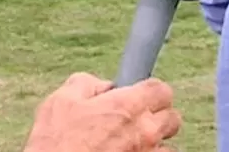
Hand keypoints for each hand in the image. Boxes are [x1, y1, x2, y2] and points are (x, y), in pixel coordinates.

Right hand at [23, 73, 180, 151]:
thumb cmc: (56, 142)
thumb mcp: (62, 100)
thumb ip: (87, 83)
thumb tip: (103, 86)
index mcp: (127, 106)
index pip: (162, 90)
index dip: (151, 90)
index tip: (139, 95)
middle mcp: (144, 132)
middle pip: (173, 118)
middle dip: (158, 116)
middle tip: (136, 119)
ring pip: (167, 145)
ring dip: (154, 142)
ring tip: (131, 143)